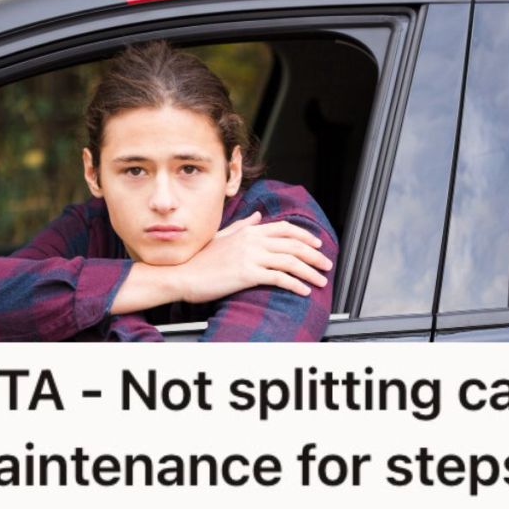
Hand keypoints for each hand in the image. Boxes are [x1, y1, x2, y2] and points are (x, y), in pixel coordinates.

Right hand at [175, 211, 332, 303]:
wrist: (182, 275)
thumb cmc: (200, 259)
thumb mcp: (223, 236)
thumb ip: (243, 225)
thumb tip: (258, 217)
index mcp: (248, 231)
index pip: (285, 228)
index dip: (305, 236)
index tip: (317, 244)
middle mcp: (252, 240)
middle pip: (293, 244)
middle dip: (314, 255)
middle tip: (326, 265)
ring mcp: (250, 256)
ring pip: (290, 261)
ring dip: (310, 272)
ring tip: (320, 281)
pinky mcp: (247, 274)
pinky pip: (279, 278)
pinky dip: (295, 284)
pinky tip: (303, 291)